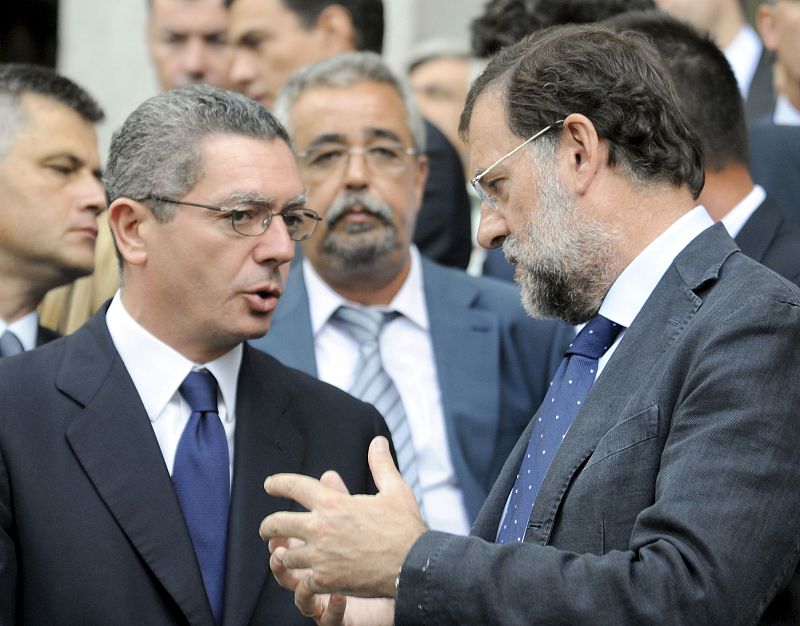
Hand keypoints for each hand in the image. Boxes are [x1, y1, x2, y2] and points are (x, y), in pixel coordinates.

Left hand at [260, 436, 426, 597]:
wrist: (412, 565)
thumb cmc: (404, 527)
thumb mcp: (394, 490)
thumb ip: (380, 465)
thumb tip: (378, 442)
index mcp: (332, 502)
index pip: (294, 486)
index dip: (278, 483)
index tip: (269, 485)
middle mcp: (320, 527)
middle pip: (277, 523)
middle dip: (268, 526)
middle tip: (266, 528)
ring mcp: (320, 556)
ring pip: (286, 555)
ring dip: (286, 554)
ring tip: (286, 554)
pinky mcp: (326, 580)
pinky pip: (302, 582)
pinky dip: (302, 581)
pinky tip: (304, 580)